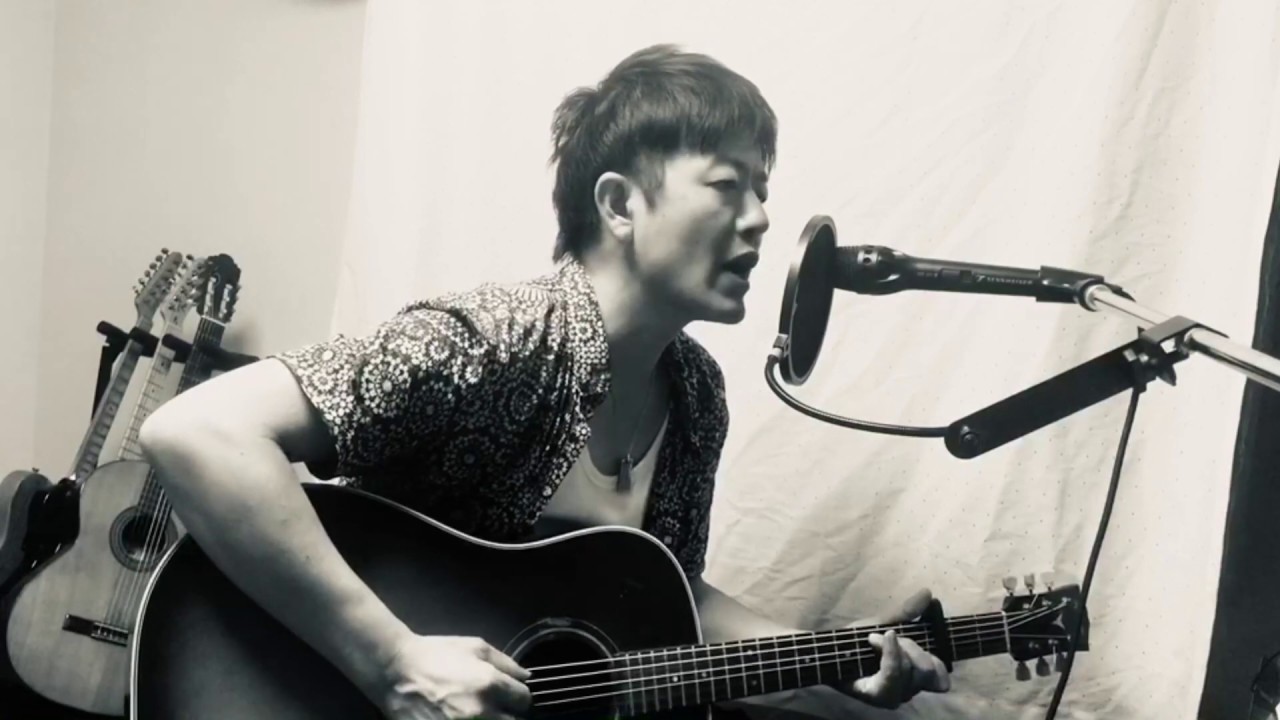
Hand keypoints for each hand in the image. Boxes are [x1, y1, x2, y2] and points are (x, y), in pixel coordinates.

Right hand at [375, 634, 531, 718]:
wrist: (396, 671)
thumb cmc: (436, 655)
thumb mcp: (475, 647)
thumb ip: (506, 662)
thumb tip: (526, 677)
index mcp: (490, 685)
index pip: (524, 700)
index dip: (518, 697)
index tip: (510, 696)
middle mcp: (481, 711)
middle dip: (509, 714)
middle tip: (498, 708)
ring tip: (479, 714)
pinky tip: (465, 718)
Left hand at [840, 589, 950, 708]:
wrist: (827, 650)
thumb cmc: (855, 641)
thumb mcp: (883, 623)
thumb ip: (907, 613)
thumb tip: (927, 593)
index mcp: (913, 677)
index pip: (941, 681)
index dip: (939, 663)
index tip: (924, 638)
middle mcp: (907, 692)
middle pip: (928, 670)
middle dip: (911, 646)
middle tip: (888, 635)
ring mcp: (894, 696)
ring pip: (912, 669)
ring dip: (894, 647)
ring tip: (873, 639)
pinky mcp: (878, 696)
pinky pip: (894, 672)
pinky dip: (890, 651)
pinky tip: (877, 638)